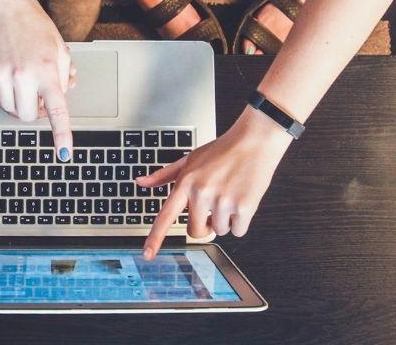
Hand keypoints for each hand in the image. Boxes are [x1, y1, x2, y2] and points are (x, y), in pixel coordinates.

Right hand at [0, 0, 74, 157]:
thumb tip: (57, 99)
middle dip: (32, 111)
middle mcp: (24, 76)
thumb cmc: (36, 27)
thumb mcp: (59, 51)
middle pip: (27, 115)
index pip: (57, 111)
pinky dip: (2, 89)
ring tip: (22, 78)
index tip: (64, 153)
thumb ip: (61, 78)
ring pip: (9, 107)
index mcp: (47, 72)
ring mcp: (2, 74)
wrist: (6, 9)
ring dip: (17, 100)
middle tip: (36, 96)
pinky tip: (7, 70)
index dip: (61, 134)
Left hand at [136, 106, 293, 259]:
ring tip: (230, 195)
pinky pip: (238, 231)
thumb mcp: (189, 159)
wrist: (254, 141)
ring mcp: (222, 201)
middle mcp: (201, 193)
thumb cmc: (222, 150)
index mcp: (186, 183)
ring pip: (219, 231)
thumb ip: (164, 175)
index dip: (155, 238)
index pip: (166, 216)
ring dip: (225, 220)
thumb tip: (141, 182)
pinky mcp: (243, 206)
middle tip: (213, 207)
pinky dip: (241, 221)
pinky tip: (242, 199)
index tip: (147, 255)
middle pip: (196, 231)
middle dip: (204, 225)